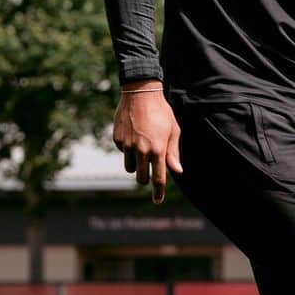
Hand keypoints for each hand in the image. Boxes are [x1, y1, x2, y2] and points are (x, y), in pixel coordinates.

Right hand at [112, 82, 181, 204]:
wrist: (140, 93)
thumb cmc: (161, 112)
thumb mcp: (173, 131)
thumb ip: (173, 152)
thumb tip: (177, 171)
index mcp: (158, 150)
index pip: (158, 179)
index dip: (158, 193)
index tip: (157, 201)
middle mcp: (141, 150)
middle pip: (142, 178)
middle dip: (146, 178)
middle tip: (150, 171)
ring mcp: (127, 145)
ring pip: (130, 168)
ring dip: (137, 165)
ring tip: (142, 149)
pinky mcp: (117, 139)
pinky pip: (123, 152)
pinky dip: (128, 149)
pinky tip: (134, 134)